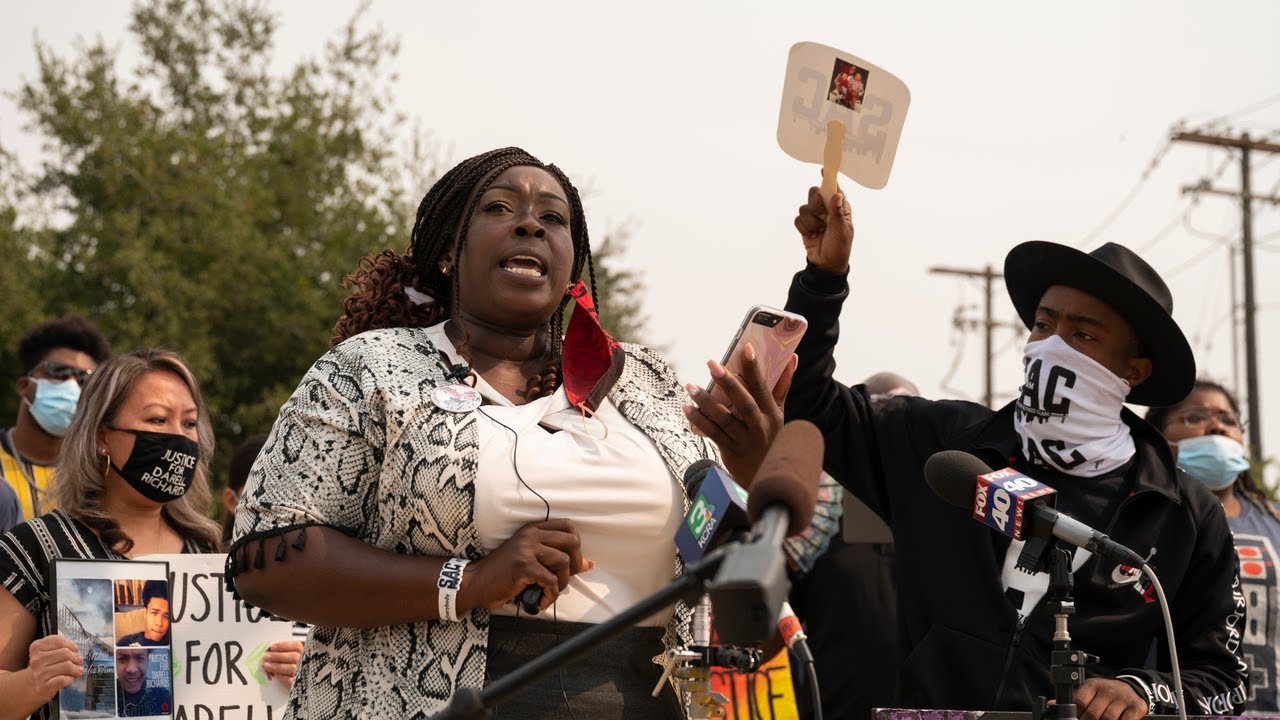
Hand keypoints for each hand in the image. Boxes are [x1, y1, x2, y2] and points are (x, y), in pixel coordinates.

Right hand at [27, 634, 81, 700]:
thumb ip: (61, 646)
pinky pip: (63, 679)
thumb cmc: (47, 666)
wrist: (35, 685)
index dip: (71, 645)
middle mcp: (35, 660)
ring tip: (77, 670)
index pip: (59, 641)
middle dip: (76, 657)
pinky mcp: (43, 686)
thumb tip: (76, 648)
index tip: (75, 649)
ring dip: (76, 669)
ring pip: (67, 666)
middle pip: (65, 653)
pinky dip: (70, 679)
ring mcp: (38, 674)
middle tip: (79, 661)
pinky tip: (69, 679)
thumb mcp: (50, 652)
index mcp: (36, 647)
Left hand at [262, 639, 302, 688]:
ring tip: (266, 666)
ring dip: (277, 666)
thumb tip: (269, 651)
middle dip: (278, 656)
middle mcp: (306, 662)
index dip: (283, 646)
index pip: (296, 646)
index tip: (272, 647)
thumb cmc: (293, 668)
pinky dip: (282, 677)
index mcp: (305, 653)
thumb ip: (283, 654)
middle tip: (266, 656)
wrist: (300, 685)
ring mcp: (303, 673)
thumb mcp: (291, 658)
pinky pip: (291, 680)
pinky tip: (276, 675)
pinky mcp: (299, 684)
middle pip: (293, 656)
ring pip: (291, 668)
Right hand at [459, 519, 591, 612]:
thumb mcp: (530, 559)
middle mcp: (531, 535)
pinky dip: (550, 595)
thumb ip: (555, 559)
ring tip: (550, 591)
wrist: (476, 582)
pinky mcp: (523, 566)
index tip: (572, 562)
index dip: (576, 544)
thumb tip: (588, 564)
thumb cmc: (504, 574)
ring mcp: (527, 549)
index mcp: (533, 530)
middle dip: (575, 564)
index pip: (567, 525)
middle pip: (572, 541)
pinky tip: (541, 601)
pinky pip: (551, 581)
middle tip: (564, 579)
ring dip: (562, 582)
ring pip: (564, 561)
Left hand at [683, 342, 796, 486]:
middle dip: (728, 382)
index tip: (746, 348)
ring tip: (690, 386)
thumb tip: (792, 357)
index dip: (755, 368)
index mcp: (771, 413)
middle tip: (712, 364)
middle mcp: (759, 426)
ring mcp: (744, 440)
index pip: (763, 387)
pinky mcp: (730, 450)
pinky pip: (712, 433)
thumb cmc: (771, 436)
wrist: (768, 475)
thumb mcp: (779, 412)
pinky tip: (687, 408)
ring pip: (724, 418)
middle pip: (743, 402)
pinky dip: (699, 420)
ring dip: (705, 402)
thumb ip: (782, 385)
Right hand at [795, 185, 852, 272]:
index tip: (824, 169)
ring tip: (819, 231)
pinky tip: (812, 235)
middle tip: (821, 215)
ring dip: (811, 222)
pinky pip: (798, 219)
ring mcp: (815, 216)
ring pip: (805, 207)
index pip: (834, 188)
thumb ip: (838, 213)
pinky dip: (804, 228)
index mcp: (840, 207)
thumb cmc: (840, 248)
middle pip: (815, 193)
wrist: (826, 265)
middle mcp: (827, 209)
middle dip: (816, 204)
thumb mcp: (843, 232)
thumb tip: (837, 195)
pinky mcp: (805, 224)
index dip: (829, 178)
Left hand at [1074, 677, 1148, 719]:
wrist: (1131, 688)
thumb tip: (1059, 708)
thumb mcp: (1091, 691)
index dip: (1077, 714)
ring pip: (1108, 719)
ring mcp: (1122, 698)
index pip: (1080, 701)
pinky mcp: (1135, 707)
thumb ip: (1078, 700)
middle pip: (1093, 713)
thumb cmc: (1107, 693)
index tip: (1076, 719)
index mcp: (1093, 685)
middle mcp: (1108, 690)